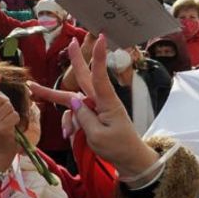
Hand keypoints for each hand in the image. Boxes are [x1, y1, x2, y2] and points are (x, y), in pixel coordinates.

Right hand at [30, 35, 159, 185]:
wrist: (130, 160)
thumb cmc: (117, 147)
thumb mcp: (96, 136)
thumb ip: (82, 116)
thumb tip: (72, 99)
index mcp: (107, 103)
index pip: (100, 76)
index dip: (98, 57)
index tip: (101, 38)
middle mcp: (102, 101)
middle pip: (84, 79)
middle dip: (75, 62)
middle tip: (69, 43)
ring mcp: (97, 108)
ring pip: (73, 103)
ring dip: (67, 118)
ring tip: (69, 135)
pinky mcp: (94, 116)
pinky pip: (76, 115)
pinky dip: (71, 124)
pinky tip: (71, 136)